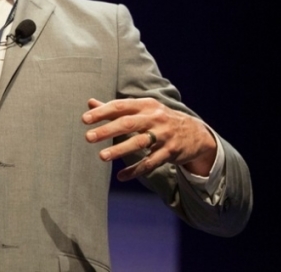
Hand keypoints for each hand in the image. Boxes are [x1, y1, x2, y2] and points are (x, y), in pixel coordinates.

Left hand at [82, 97, 215, 180]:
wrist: (195, 133)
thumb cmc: (160, 119)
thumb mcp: (142, 109)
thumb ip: (116, 108)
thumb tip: (90, 103)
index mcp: (146, 105)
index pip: (120, 106)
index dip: (102, 112)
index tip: (85, 119)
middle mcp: (155, 118)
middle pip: (128, 123)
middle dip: (107, 130)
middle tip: (88, 137)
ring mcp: (164, 135)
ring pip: (139, 143)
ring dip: (119, 149)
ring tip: (102, 156)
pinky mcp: (170, 152)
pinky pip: (150, 163)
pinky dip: (136, 170)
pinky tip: (121, 177)